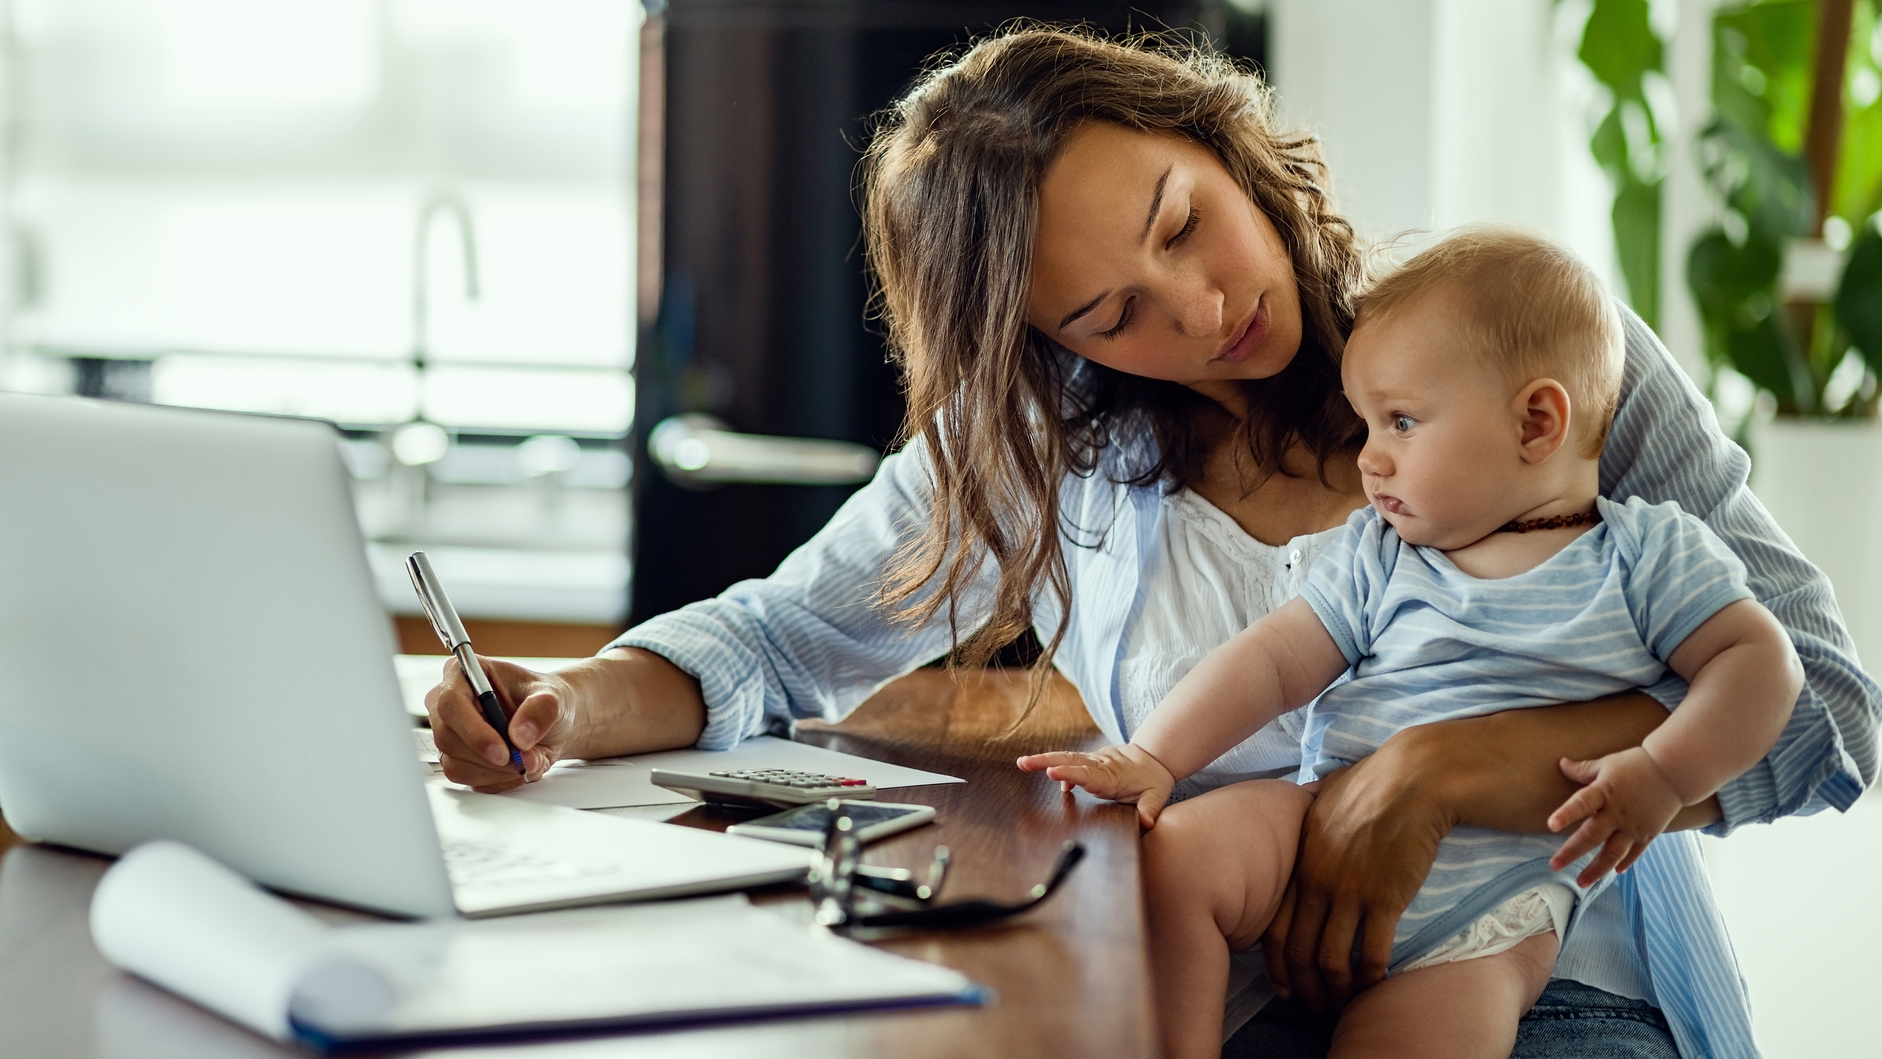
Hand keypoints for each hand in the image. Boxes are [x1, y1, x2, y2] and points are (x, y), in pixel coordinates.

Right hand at [426, 656, 577, 791]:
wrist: (552, 725)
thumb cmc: (545, 702)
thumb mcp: (553, 698)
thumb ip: (541, 711)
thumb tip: (520, 736)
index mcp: (463, 674)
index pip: (451, 703)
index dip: (473, 731)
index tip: (502, 752)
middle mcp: (449, 703)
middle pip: (447, 737)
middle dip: (488, 757)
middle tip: (523, 760)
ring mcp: (450, 733)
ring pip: (455, 763)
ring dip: (496, 770)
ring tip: (527, 759)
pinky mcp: (456, 758)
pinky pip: (466, 778)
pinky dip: (496, 779)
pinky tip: (516, 768)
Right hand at [1016, 745, 1176, 827]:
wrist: (1156, 756)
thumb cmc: (1154, 779)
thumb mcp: (1157, 796)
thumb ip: (1149, 809)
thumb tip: (1146, 823)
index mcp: (1111, 777)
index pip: (1087, 775)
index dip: (1069, 774)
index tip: (1051, 772)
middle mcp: (1099, 766)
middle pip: (1069, 761)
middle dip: (1045, 761)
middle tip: (1023, 763)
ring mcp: (1094, 761)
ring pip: (1067, 758)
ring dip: (1044, 759)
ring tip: (1022, 763)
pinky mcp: (1091, 761)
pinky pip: (1072, 762)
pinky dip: (1059, 767)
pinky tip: (1049, 772)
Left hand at [1261, 756, 1448, 1010]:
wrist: (1413, 779)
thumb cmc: (1373, 783)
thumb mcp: (1324, 801)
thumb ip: (1309, 825)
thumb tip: (1305, 824)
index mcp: (1300, 861)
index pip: (1276, 927)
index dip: (1278, 964)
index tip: (1284, 984)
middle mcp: (1318, 881)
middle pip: (1300, 951)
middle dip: (1304, 986)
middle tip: (1314, 1004)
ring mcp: (1350, 892)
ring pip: (1332, 958)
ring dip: (1336, 988)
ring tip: (1343, 1000)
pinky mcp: (1385, 898)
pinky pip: (1372, 951)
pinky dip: (1370, 976)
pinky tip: (1374, 983)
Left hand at [1547, 747, 1682, 885]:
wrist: (1674, 771)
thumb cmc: (1637, 764)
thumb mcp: (1608, 763)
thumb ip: (1584, 769)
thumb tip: (1561, 764)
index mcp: (1605, 791)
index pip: (1582, 803)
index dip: (1566, 813)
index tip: (1551, 825)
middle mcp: (1618, 812)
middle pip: (1593, 835)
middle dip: (1572, 852)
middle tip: (1554, 866)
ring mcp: (1634, 826)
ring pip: (1613, 852)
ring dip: (1596, 869)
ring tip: (1582, 882)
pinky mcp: (1648, 834)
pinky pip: (1634, 853)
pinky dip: (1624, 862)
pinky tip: (1614, 872)